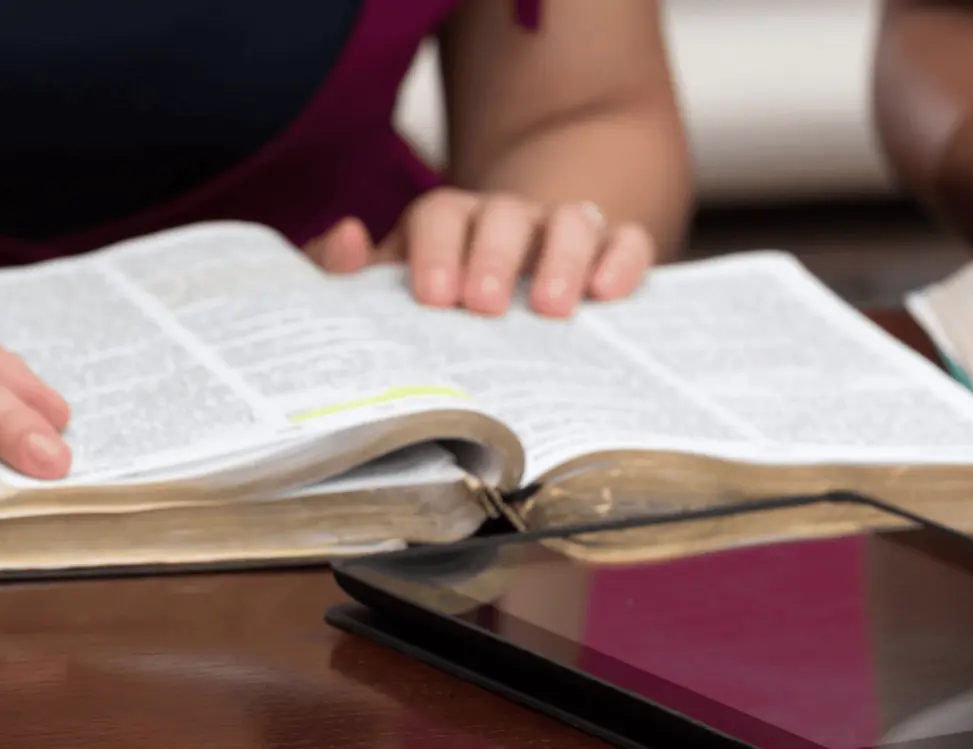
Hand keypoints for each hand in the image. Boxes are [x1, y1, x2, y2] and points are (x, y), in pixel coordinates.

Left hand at [302, 188, 655, 316]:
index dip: (435, 251)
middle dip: (492, 257)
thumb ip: (345, 274)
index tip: (434, 298)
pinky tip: (609, 292)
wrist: (510, 294)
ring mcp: (562, 233)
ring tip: (551, 308)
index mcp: (448, 223)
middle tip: (484, 306)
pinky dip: (622, 259)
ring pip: (570, 221)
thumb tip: (348, 236)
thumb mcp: (385, 291)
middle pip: (502, 216)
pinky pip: (627, 241)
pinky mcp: (612, 253)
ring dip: (562, 258)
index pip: (438, 216)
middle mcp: (505, 219)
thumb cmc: (438, 300)